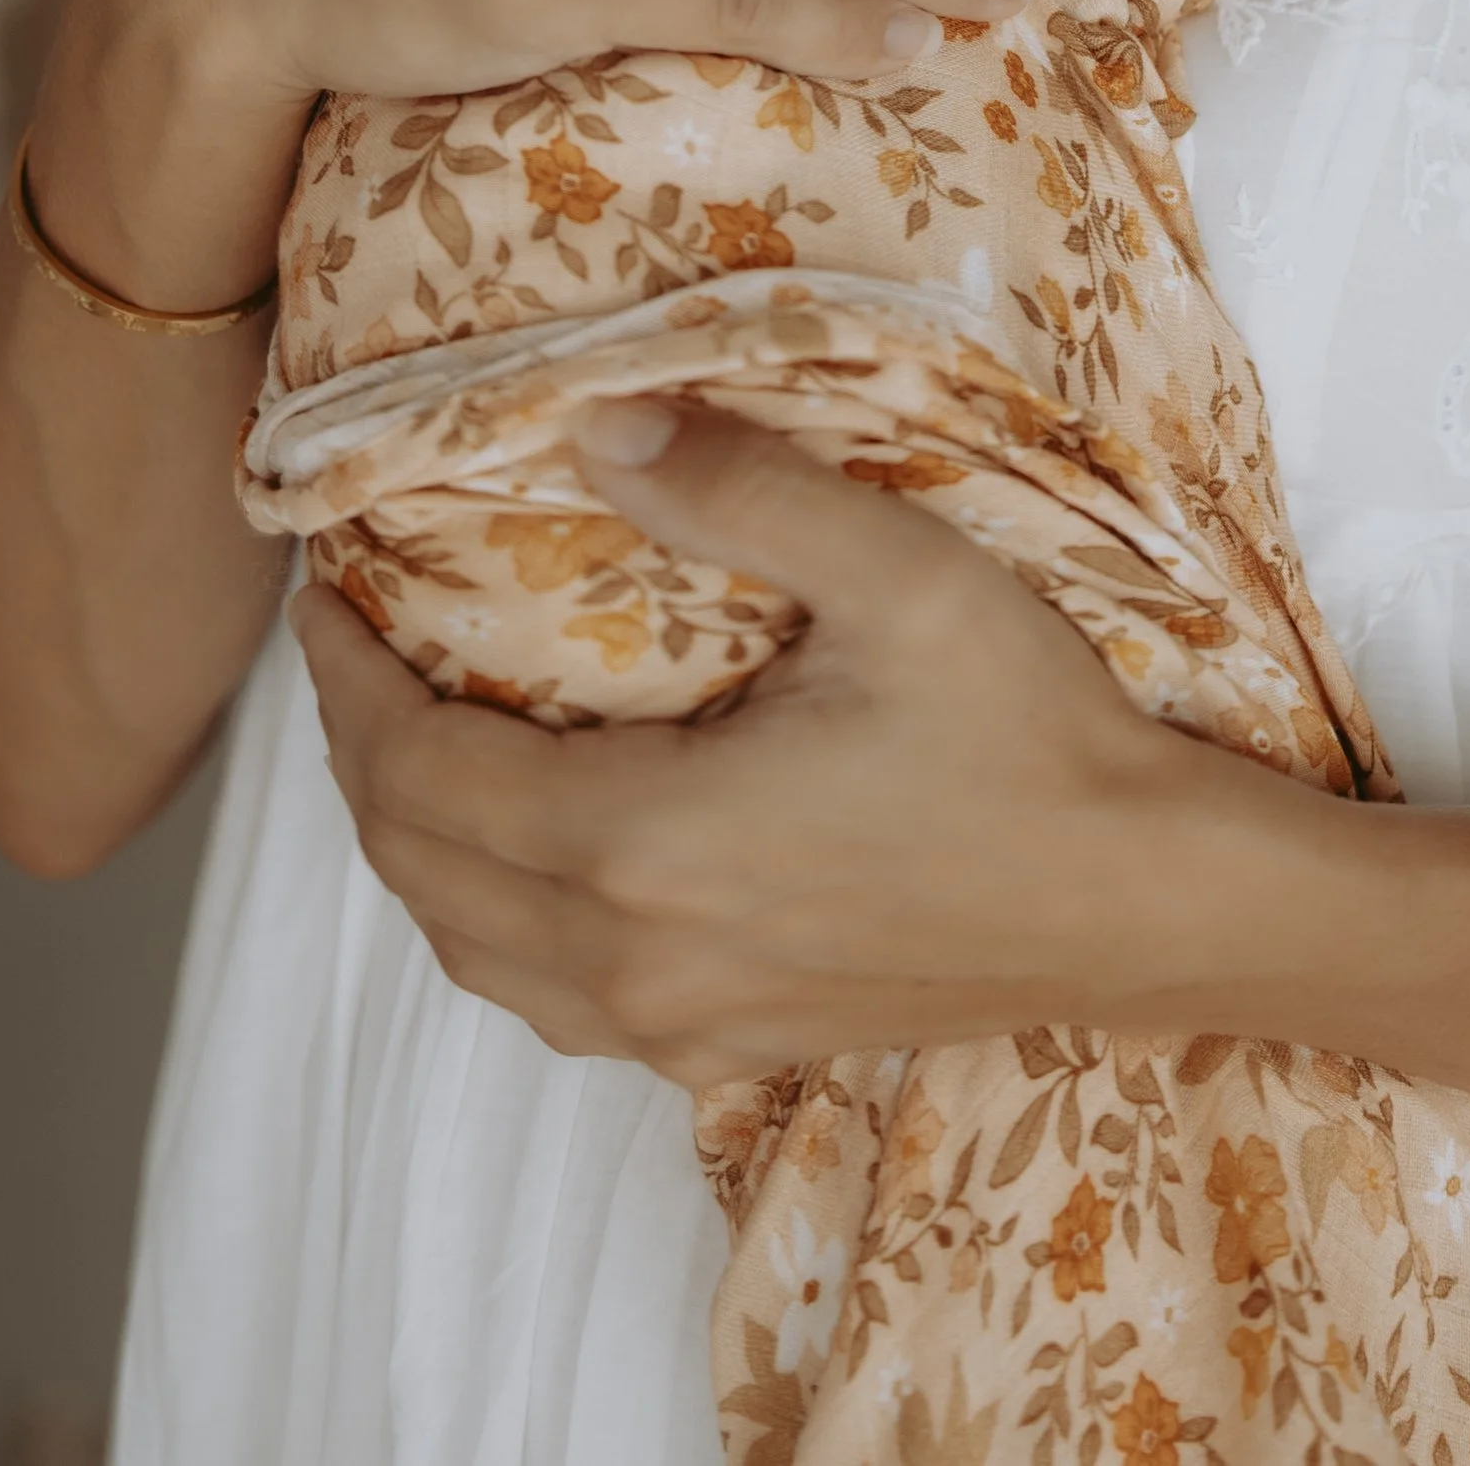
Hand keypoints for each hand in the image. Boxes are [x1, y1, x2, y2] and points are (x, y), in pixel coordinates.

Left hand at [293, 404, 1247, 1086]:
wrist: (1146, 903)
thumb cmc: (1031, 736)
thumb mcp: (898, 577)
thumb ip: (737, 492)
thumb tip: (592, 418)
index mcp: (645, 847)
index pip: (417, 770)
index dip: (346, 680)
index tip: (323, 589)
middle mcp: (636, 961)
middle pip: (419, 870)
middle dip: (358, 754)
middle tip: (352, 642)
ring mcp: (680, 1027)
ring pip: (472, 952)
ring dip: (415, 846)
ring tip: (414, 732)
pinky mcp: (729, 1051)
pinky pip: (550, 1000)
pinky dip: (491, 922)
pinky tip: (526, 852)